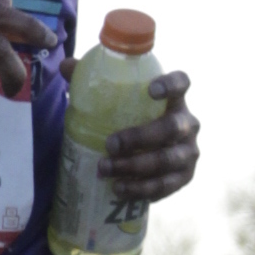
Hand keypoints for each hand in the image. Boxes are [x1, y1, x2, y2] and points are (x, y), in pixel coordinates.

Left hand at [103, 71, 200, 205]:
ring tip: (105, 169)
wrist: (147, 152)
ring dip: (135, 167)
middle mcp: (187, 123)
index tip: (150, 90)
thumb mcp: (113, 99)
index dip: (171, 85)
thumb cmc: (129, 118)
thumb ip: (91, 80)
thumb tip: (66, 65)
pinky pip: (166, 185)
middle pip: (171, 127)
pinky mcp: (185, 176)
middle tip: (110, 144)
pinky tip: (119, 189)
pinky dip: (141, 189)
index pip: (182, 83)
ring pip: (167, 159)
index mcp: (174, 98)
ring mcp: (189, 151)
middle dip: (140, 137)